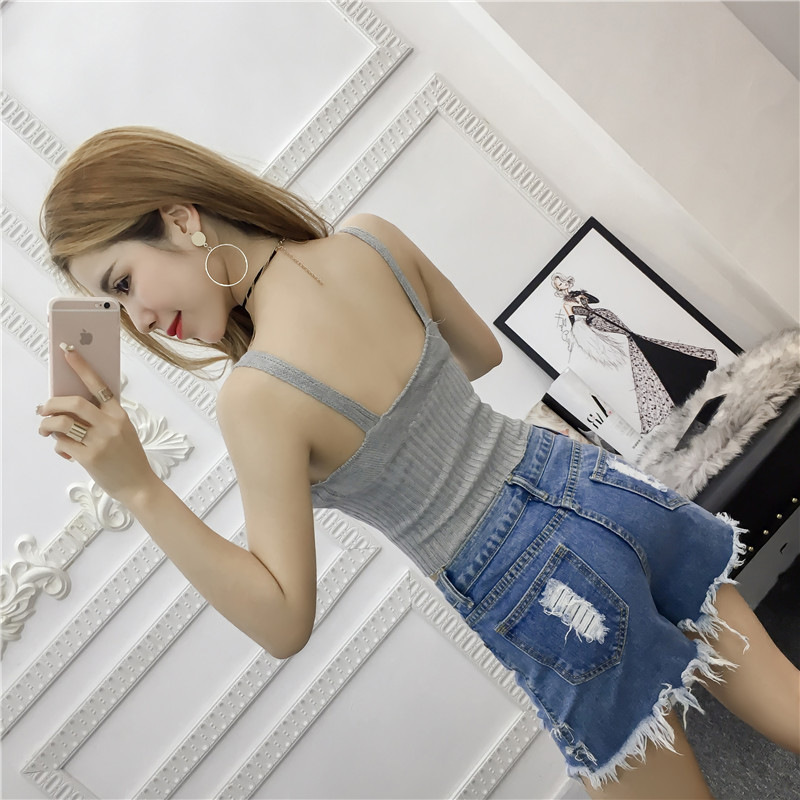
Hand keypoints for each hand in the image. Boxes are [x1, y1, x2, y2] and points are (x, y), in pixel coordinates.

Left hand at [37, 345, 157, 504]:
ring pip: (62, 424)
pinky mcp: (90, 458)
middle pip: (74, 403)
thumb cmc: (128, 457)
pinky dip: (57, 446)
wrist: (138, 485)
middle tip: (43, 409)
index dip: (81, 366)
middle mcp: (110, 424)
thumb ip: (101, 417)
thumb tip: (68, 407)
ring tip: (45, 430)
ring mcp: (100, 441)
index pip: (98, 384)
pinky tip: (63, 450)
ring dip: (47, 425)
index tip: (68, 351)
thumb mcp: (122, 431)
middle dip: (52, 404)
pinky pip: (63, 445)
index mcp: (119, 414)